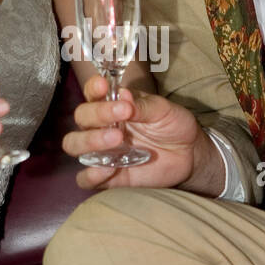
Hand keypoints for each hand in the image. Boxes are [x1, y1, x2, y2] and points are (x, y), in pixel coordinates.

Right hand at [64, 74, 219, 192]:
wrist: (189, 154)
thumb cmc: (173, 126)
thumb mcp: (163, 110)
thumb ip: (142, 105)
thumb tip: (123, 96)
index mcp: (112, 105)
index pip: (92, 93)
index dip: (93, 88)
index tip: (103, 85)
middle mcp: (102, 126)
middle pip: (81, 118)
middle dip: (97, 115)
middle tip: (123, 115)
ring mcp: (102, 151)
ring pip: (75, 145)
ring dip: (90, 141)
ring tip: (117, 140)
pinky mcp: (108, 176)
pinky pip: (85, 178)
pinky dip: (91, 175)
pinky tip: (108, 168)